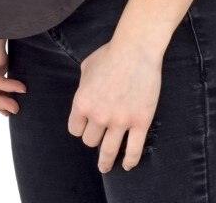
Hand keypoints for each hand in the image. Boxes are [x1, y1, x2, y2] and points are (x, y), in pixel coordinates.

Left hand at [68, 39, 161, 172]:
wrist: (136, 48)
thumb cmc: (110, 53)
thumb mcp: (87, 67)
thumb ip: (83, 85)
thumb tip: (84, 94)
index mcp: (82, 103)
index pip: (75, 129)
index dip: (81, 128)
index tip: (86, 127)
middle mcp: (98, 116)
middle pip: (90, 141)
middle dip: (94, 137)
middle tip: (100, 135)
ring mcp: (120, 121)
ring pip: (109, 151)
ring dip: (106, 161)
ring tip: (106, 166)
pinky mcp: (140, 122)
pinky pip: (134, 150)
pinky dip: (130, 161)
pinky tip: (127, 165)